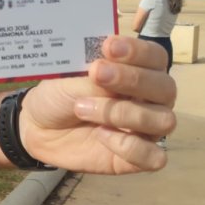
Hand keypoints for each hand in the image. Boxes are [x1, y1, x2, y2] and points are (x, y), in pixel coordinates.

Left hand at [19, 35, 175, 174]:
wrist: (38, 126)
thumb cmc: (60, 93)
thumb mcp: (69, 78)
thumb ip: (95, 76)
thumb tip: (108, 72)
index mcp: (137, 70)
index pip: (156, 56)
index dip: (139, 51)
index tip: (109, 47)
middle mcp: (150, 99)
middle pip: (166, 87)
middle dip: (133, 79)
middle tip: (97, 74)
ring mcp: (146, 129)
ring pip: (162, 120)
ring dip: (122, 112)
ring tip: (82, 107)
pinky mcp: (137, 158)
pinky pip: (154, 157)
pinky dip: (129, 146)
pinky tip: (101, 135)